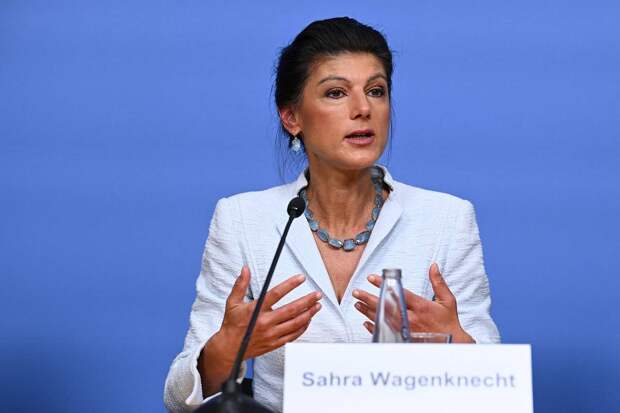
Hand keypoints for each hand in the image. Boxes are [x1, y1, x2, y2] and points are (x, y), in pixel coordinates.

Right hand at [200, 266, 321, 395]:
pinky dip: (302, 327)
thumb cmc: (232, 324)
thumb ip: (240, 285)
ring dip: (308, 314)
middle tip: (317, 294)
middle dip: (307, 301)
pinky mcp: (274, 343)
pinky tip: (308, 320)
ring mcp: (271, 334)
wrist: (229, 349)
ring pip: (295, 323)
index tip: (301, 278)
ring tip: (317, 306)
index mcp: (256, 310)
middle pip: (291, 310)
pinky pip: (293, 335)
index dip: (290, 285)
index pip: (276, 294)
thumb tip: (245, 269)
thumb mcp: (232, 303)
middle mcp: (265, 322)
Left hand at [352, 263, 473, 342]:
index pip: (398, 292)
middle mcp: (412, 319)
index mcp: (421, 307)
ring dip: (368, 312)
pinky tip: (366, 323)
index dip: (384, 284)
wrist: (454, 345)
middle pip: (385, 307)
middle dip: (369, 298)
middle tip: (356, 292)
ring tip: (357, 304)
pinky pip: (385, 334)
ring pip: (382, 320)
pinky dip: (375, 328)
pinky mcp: (404, 340)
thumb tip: (433, 266)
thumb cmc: (449, 322)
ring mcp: (406, 331)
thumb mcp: (447, 300)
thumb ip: (438, 283)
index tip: (371, 278)